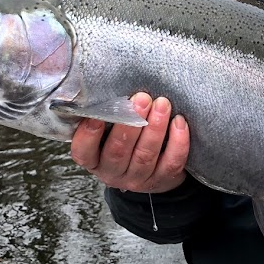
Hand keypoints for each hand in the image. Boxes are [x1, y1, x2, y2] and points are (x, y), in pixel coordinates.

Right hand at [70, 93, 189, 192]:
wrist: (152, 167)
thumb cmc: (124, 137)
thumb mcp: (108, 129)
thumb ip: (106, 112)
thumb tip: (107, 83)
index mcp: (94, 159)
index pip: (83, 152)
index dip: (88, 135)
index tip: (96, 115)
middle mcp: (113, 172)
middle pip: (118, 152)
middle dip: (130, 123)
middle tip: (141, 98)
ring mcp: (138, 179)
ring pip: (145, 156)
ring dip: (155, 128)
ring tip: (162, 104)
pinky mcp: (162, 179)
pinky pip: (171, 163)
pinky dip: (177, 142)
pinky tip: (179, 122)